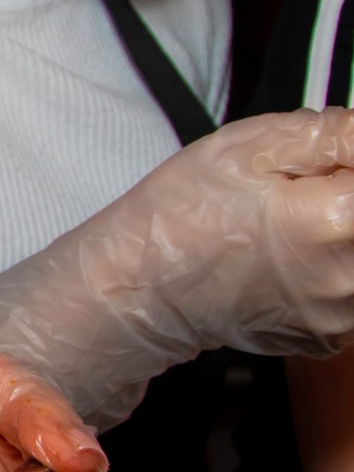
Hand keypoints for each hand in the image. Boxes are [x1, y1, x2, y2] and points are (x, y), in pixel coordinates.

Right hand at [0, 110, 353, 425]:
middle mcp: (348, 277)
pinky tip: (297, 256)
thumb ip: (329, 133)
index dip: (351, 161)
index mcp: (334, 220)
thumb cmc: (180, 216)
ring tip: (301, 220)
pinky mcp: (328, 338)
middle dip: (348, 196)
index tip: (332, 160)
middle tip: (312, 186)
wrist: (139, 291)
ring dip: (347, 234)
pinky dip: (340, 271)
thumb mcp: (247, 146)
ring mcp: (340, 316)